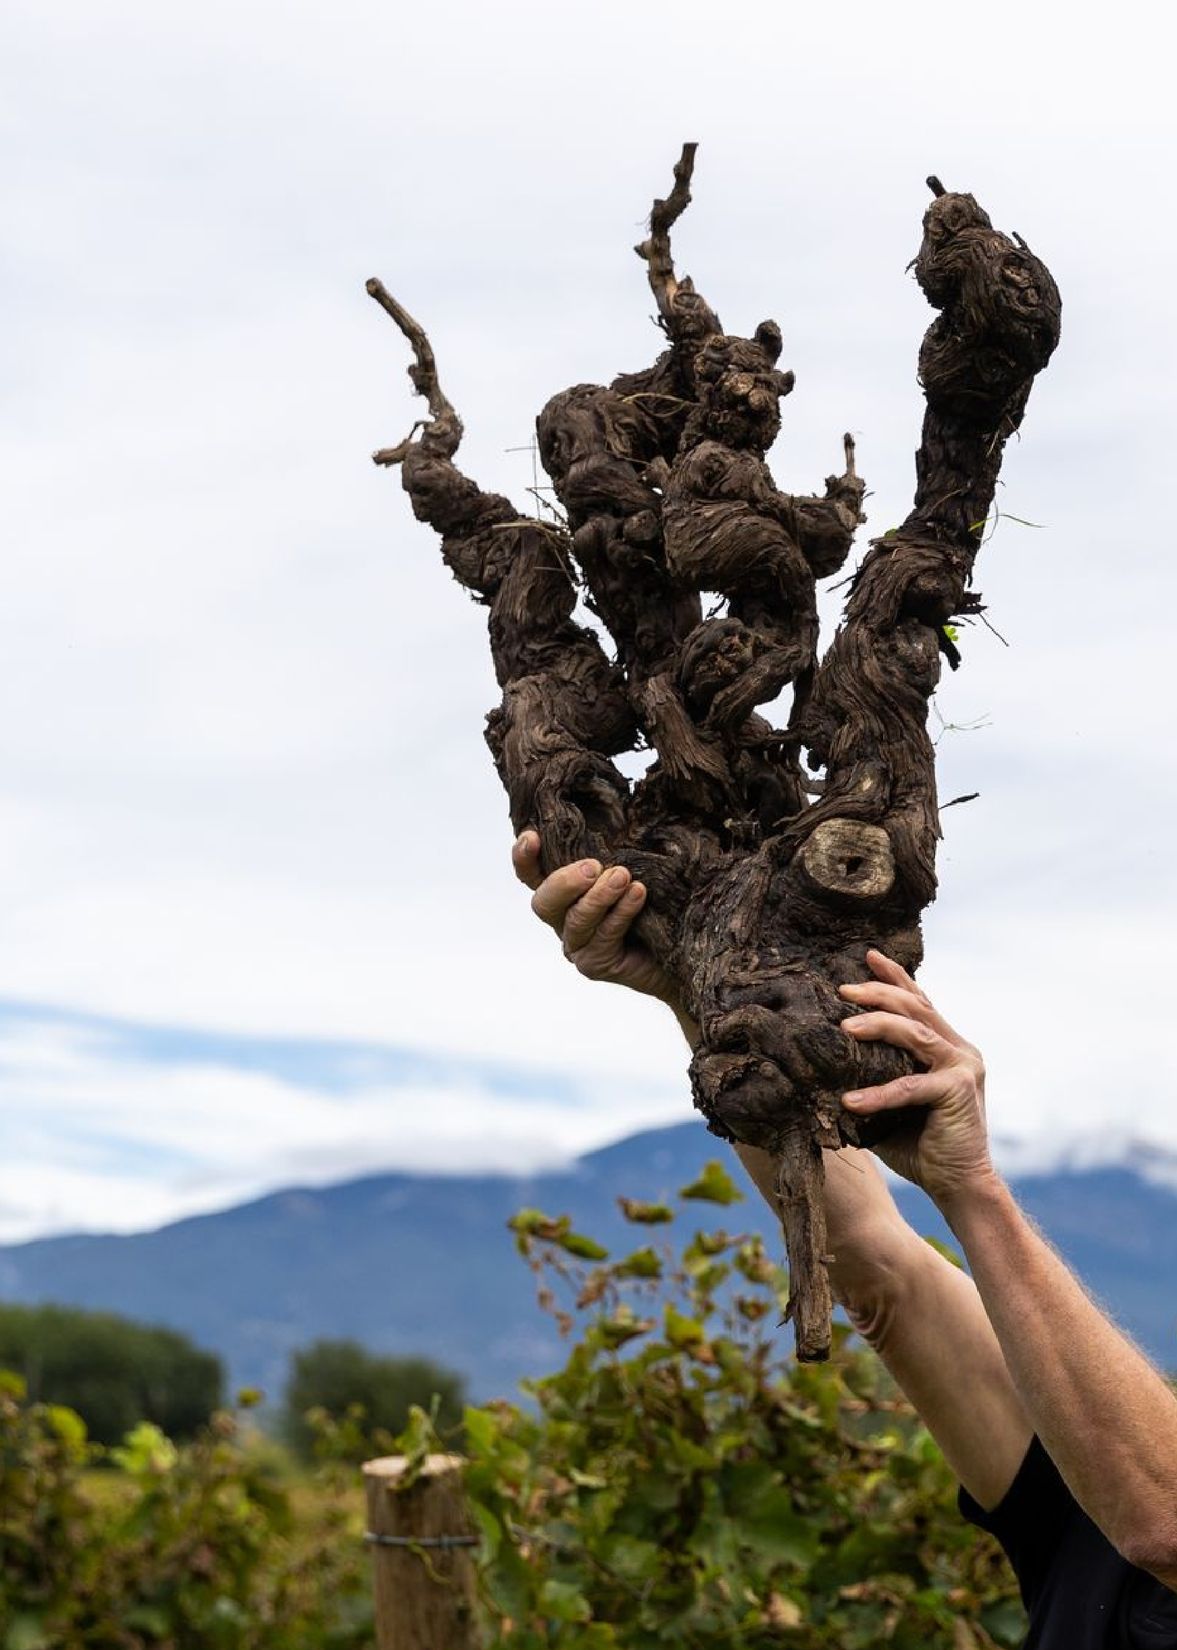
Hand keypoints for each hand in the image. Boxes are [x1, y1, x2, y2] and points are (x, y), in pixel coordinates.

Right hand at [511, 831, 689, 1022]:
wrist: (683, 946)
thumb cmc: (658, 898)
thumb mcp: (635, 864)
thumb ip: (618, 844)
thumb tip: (624, 803)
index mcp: (565, 890)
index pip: (532, 873)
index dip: (524, 856)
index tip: (532, 836)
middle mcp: (564, 918)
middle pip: (544, 901)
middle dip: (565, 881)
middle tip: (593, 866)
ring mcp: (578, 944)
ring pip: (576, 920)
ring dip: (599, 896)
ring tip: (623, 876)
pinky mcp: (596, 964)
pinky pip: (604, 937)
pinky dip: (621, 913)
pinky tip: (638, 894)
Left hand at [838, 951, 998, 1210]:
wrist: (959, 1187)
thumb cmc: (921, 1147)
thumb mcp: (891, 1104)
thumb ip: (873, 1078)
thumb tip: (823, 1064)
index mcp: (947, 1048)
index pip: (920, 1002)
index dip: (895, 977)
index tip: (868, 955)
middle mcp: (960, 1050)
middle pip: (916, 1006)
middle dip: (879, 991)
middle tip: (844, 988)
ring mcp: (963, 1067)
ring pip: (915, 1032)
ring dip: (878, 1025)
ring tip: (844, 1028)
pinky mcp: (958, 1091)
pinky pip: (910, 1086)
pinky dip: (878, 1094)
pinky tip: (851, 1101)